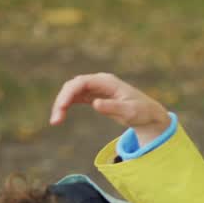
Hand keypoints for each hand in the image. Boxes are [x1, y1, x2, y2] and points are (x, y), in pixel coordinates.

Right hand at [50, 72, 171, 145]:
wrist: (148, 114)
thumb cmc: (141, 112)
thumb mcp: (129, 112)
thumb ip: (113, 107)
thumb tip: (95, 103)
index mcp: (106, 81)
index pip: (81, 82)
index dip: (68, 93)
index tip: (61, 108)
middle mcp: (99, 81)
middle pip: (73, 86)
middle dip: (62, 101)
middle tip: (55, 120)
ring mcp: (95, 87)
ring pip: (72, 92)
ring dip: (62, 104)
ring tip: (55, 121)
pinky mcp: (94, 95)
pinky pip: (76, 97)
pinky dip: (67, 105)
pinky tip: (60, 116)